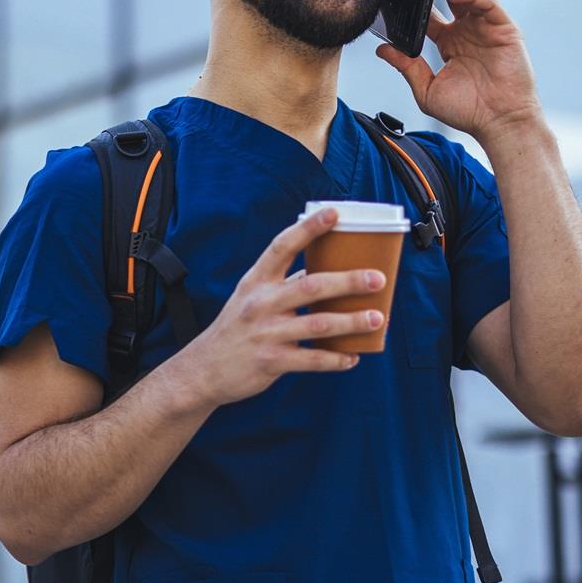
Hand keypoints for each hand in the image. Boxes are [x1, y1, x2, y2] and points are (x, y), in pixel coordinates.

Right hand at [172, 208, 387, 408]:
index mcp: (256, 281)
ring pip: (318, 324)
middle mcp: (261, 304)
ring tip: (377, 318)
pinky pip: (311, 360)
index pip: (282, 246)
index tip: (334, 213)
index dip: (309, 228)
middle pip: (310, 286)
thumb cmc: (234, 328)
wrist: (204, 369)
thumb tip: (323, 268)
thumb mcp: (250, 297)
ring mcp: (266, 334)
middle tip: (377, 278)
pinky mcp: (271, 362)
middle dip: (348, 281)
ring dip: (351, 321)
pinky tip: (353, 356)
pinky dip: (336, 359)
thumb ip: (284, 282)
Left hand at [375, 0, 542, 143]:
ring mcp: (486, 27)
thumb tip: (380, 48)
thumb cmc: (466, 110)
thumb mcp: (426, 88)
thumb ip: (405, 66)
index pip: (428, 11)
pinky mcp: (504, 28)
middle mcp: (467, 29)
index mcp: (448, 41)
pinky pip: (486, 4)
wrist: (498, 123)